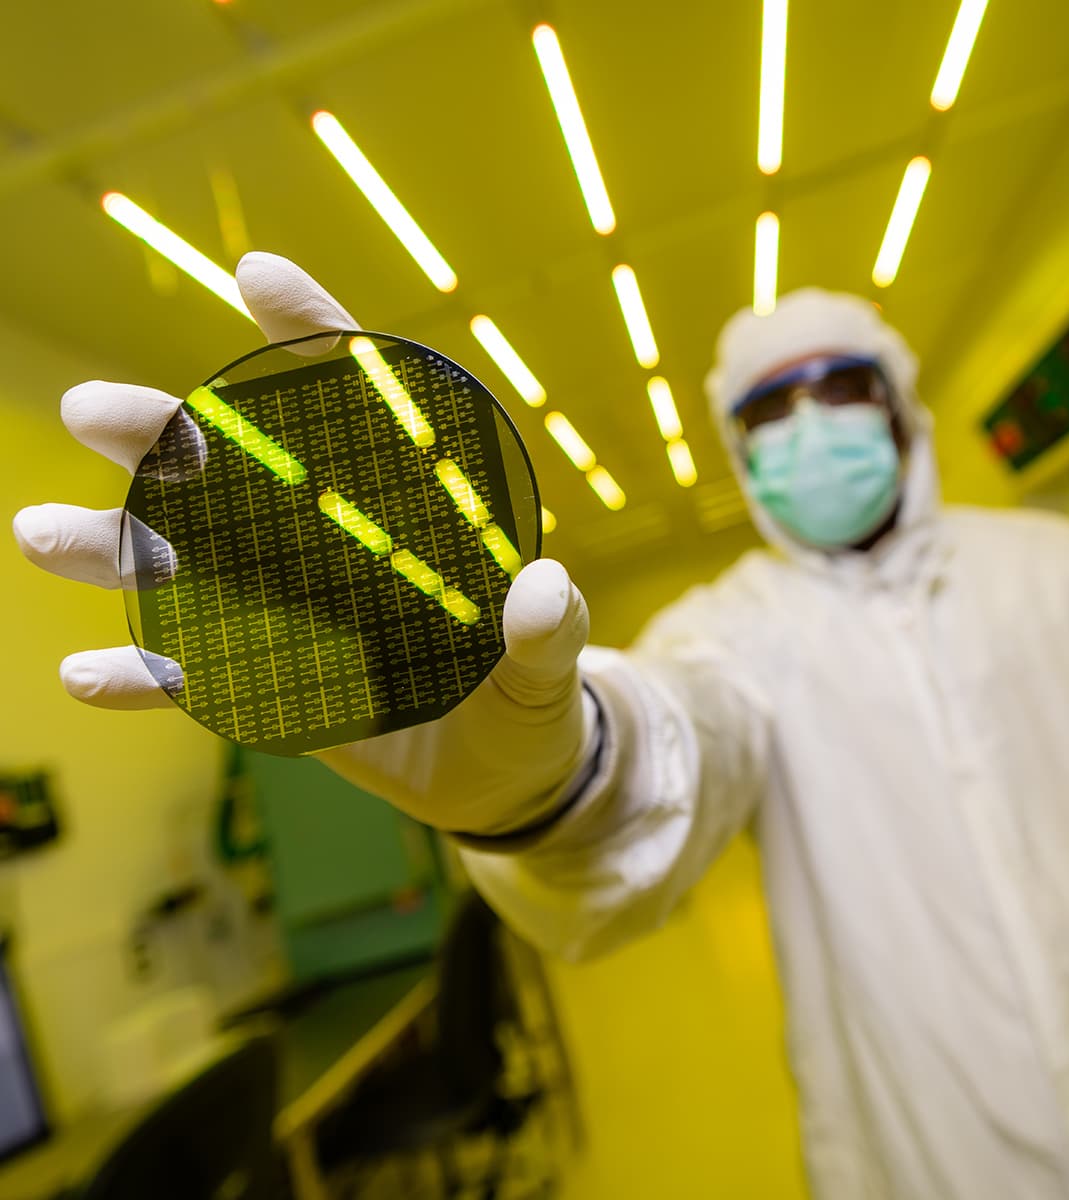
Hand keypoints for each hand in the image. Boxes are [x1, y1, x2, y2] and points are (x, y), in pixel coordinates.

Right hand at [12, 253, 592, 833]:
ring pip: (193, 566)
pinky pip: (193, 680)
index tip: (260, 277)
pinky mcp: (270, 687)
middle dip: (169, 438)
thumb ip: (549, 634)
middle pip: (245, 476)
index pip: (363, 409)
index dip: (316, 338)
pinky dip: (142, 677)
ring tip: (39, 534)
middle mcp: (336, 548)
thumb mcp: (551, 671)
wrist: (500, 776)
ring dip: (119, 547)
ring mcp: (294, 615)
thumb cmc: (532, 703)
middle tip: (92, 413)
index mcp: (409, 517)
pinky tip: (83, 675)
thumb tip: (541, 588)